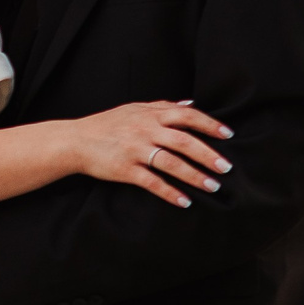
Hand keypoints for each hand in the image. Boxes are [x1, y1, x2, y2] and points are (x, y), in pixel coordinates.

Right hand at [68, 101, 232, 207]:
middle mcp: (146, 130)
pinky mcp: (125, 170)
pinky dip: (170, 193)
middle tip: (227, 168)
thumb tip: (191, 103)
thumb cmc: (107, 124)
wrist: (75, 141)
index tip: (228, 135)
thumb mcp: (134, 108)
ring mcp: (135, 150)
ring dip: (195, 176)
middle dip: (208, 155)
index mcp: (151, 114)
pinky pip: (152, 183)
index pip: (187, 116)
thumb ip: (163, 106)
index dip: (209, 125)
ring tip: (212, 186)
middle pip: (184, 141)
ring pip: (172, 163)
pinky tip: (184, 201)